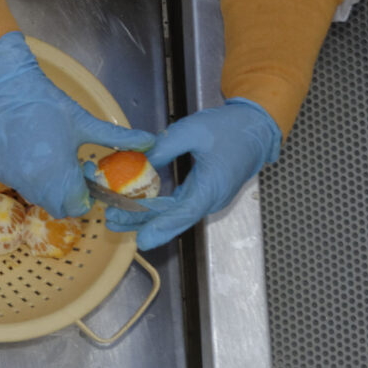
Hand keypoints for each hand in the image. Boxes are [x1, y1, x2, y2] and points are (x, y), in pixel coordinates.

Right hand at [0, 31, 154, 217]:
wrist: (6, 87)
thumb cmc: (49, 104)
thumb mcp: (86, 122)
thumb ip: (119, 138)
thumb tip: (151, 142)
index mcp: (60, 176)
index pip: (76, 208)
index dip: (83, 196)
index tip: (82, 176)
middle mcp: (34, 183)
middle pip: (55, 205)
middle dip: (64, 194)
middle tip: (66, 168)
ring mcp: (11, 177)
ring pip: (33, 193)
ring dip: (43, 184)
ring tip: (45, 154)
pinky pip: (13, 180)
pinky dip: (21, 172)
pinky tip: (24, 148)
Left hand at [102, 99, 281, 250]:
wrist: (255, 129)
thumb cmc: (228, 128)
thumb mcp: (192, 130)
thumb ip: (165, 146)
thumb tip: (141, 160)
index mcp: (212, 187)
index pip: (184, 213)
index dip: (161, 226)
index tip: (142, 239)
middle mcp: (211, 199)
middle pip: (175, 218)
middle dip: (143, 223)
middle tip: (113, 222)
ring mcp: (209, 198)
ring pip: (175, 214)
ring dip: (147, 218)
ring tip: (117, 218)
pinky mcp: (204, 193)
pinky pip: (179, 206)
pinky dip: (158, 208)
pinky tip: (137, 207)